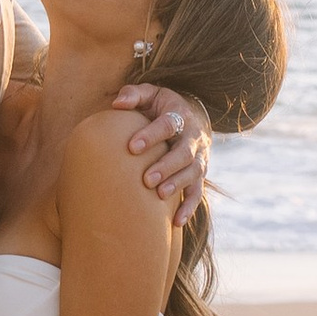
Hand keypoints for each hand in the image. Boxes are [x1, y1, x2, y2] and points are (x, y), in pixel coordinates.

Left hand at [112, 80, 211, 219]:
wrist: (191, 115)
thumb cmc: (160, 106)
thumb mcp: (150, 94)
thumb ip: (134, 94)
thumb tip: (117, 104)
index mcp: (180, 115)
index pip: (168, 124)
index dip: (151, 135)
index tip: (131, 147)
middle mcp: (194, 136)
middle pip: (185, 153)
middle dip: (166, 166)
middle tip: (146, 179)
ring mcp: (199, 157)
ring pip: (194, 173)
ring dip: (178, 184)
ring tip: (160, 195)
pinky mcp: (199, 174)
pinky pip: (197, 192)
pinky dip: (189, 207)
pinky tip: (175, 221)